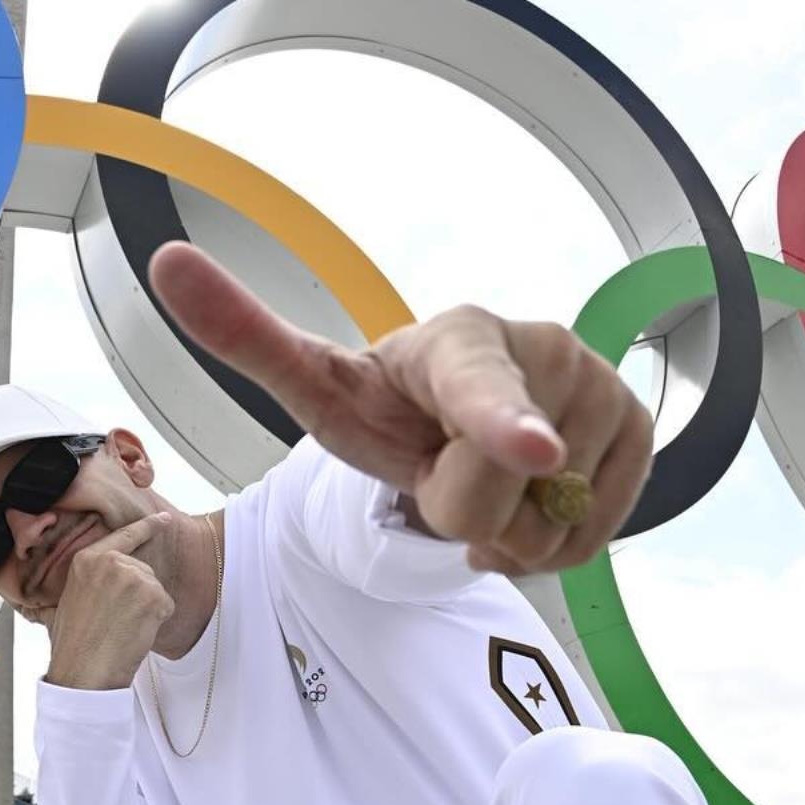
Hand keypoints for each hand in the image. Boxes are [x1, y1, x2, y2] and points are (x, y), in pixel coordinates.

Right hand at [43, 513, 177, 689]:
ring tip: (121, 628)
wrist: (83, 672)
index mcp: (86, 559)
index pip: (124, 536)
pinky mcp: (152, 595)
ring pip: (155, 589)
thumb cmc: (73, 645)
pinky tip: (134, 633)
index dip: (147, 526)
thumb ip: (83, 585)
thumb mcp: (65, 602)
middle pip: (143, 570)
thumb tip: (78, 589)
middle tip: (117, 621)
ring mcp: (133, 576)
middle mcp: (110, 561)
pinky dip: (156, 622)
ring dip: (146, 611)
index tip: (164, 519)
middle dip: (139, 595)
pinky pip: (166, 605)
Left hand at [149, 243, 653, 571]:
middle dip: (456, 513)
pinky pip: (592, 538)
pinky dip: (552, 543)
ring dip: (506, 534)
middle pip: (494, 499)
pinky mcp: (639, 437)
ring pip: (548, 528)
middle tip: (442, 473)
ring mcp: (604, 392)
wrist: (459, 412)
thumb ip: (247, 334)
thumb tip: (164, 260)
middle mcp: (547, 349)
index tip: (533, 451)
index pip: (482, 391)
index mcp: (462, 338)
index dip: (506, 426)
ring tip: (487, 483)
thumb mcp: (317, 383)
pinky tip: (528, 500)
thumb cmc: (386, 401)